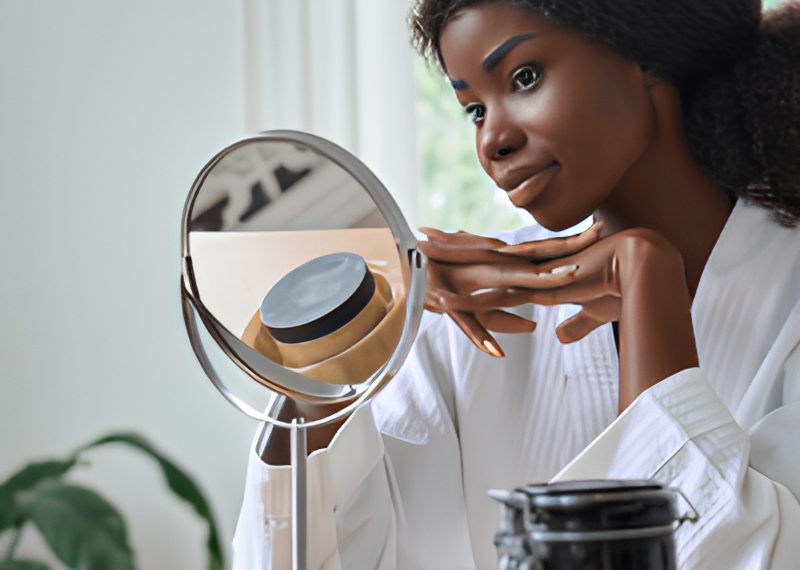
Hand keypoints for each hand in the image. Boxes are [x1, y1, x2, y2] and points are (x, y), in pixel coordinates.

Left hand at [421, 225, 697, 410]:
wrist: (641, 265)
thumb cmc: (621, 286)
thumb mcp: (590, 310)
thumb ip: (574, 323)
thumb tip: (560, 336)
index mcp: (538, 268)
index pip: (499, 253)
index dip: (476, 245)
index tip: (455, 236)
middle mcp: (530, 268)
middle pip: (483, 252)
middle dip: (454, 244)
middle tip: (426, 233)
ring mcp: (531, 276)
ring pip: (482, 269)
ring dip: (454, 263)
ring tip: (424, 254)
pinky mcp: (536, 290)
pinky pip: (493, 297)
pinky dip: (469, 300)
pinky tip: (444, 297)